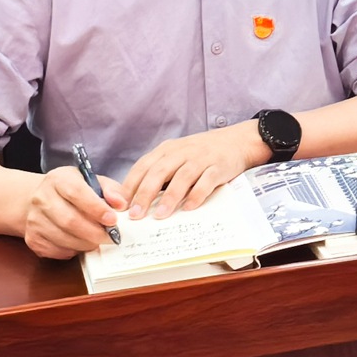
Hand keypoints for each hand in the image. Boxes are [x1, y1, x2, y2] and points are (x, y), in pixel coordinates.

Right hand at [21, 165, 124, 258]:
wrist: (40, 200)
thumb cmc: (73, 191)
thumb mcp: (92, 181)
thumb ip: (111, 190)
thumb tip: (122, 204)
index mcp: (58, 179)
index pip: (77, 193)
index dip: (97, 208)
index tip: (113, 220)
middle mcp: (41, 198)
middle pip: (69, 220)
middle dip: (94, 232)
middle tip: (111, 237)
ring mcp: (34, 220)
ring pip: (63, 238)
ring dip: (86, 243)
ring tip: (98, 241)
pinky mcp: (32, 238)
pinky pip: (55, 250)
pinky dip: (72, 251)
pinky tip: (81, 244)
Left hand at [117, 122, 265, 219]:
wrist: (236, 141)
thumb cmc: (201, 153)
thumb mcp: (176, 156)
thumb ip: (158, 172)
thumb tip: (134, 199)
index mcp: (166, 150)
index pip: (143, 167)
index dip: (130, 186)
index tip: (120, 205)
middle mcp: (181, 152)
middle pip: (159, 172)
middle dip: (145, 194)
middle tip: (136, 215)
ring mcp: (201, 159)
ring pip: (181, 177)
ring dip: (169, 197)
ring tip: (159, 215)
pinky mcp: (218, 167)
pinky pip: (206, 181)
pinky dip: (197, 194)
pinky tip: (189, 207)